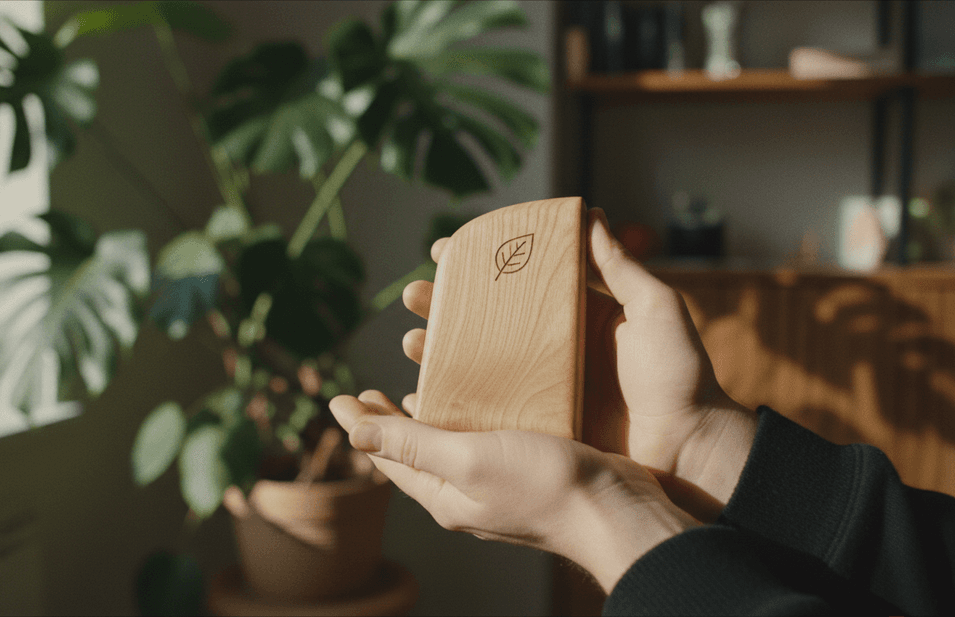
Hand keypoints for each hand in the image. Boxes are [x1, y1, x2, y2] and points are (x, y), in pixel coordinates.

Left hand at [329, 391, 698, 591]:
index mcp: (444, 495)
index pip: (389, 458)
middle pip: (415, 451)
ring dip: (430, 414)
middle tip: (370, 393)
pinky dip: (472, 414)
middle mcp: (466, 492)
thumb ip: (413, 444)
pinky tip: (480, 397)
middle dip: (390, 422)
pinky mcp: (529, 466)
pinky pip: (487, 438)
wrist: (616, 510)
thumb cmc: (543, 487)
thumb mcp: (469, 459)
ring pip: (452, 443)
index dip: (362, 425)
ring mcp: (498, 482)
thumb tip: (355, 434)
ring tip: (416, 387)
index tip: (339, 398)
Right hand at [401, 209, 758, 519]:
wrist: (690, 450)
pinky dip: (451, 404)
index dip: (476, 265)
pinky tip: (423, 397)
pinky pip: (484, 412)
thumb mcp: (655, 310)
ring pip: (474, 365)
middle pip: (482, 321)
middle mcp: (550, 350)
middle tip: (413, 296)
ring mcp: (540, 390)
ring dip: (437, 352)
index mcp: (574, 316)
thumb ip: (620, 267)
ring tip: (411, 343)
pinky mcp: (536, 427)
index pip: (516, 281)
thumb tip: (591, 215)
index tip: (443, 250)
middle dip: (442, 307)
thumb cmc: (680, 377)